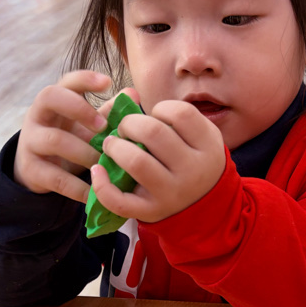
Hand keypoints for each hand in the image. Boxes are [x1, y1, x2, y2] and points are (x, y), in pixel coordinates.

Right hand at [14, 71, 112, 201]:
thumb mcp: (86, 126)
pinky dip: (79, 187)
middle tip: (104, 126)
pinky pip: (56, 177)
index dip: (85, 78)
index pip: (66, 80)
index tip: (108, 83)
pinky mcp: (31, 169)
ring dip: (84, 152)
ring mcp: (31, 141)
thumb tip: (133, 94)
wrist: (37, 171)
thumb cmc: (70, 139)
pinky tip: (96, 193)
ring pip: (55, 140)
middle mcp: (38, 115)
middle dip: (80, 108)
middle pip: (50, 97)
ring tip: (104, 163)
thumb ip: (109, 111)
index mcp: (55, 100)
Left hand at [90, 99, 225, 222]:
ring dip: (115, 147)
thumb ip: (173, 116)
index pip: (181, 113)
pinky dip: (102, 185)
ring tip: (112, 145)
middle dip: (129, 123)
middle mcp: (192, 170)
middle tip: (125, 128)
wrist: (205, 209)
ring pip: (136, 161)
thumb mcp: (199, 138)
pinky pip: (120, 201)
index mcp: (208, 146)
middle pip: (153, 132)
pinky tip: (97, 170)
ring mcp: (171, 194)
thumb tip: (128, 95)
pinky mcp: (151, 212)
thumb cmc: (194, 163)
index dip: (161, 109)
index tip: (155, 117)